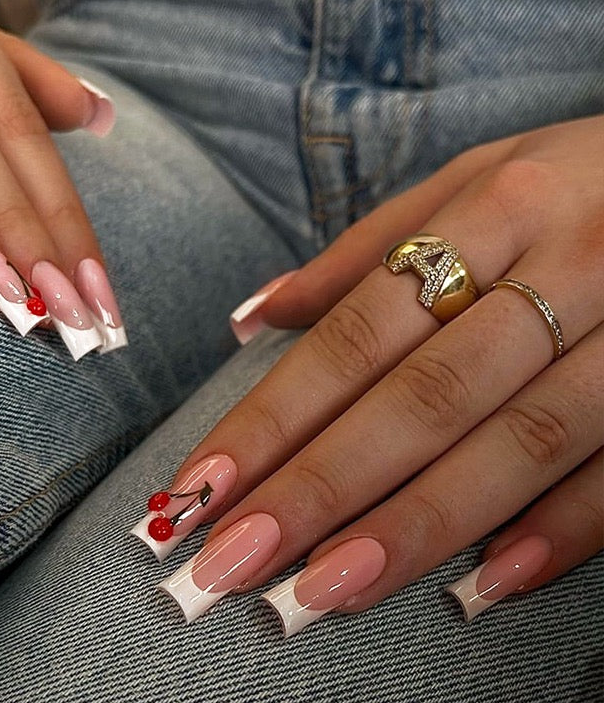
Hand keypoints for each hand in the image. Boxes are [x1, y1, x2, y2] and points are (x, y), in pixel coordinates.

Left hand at [133, 115, 602, 630]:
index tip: (201, 486)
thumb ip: (368, 247)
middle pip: (424, 396)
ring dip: (416, 525)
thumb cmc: (576, 178)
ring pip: (517, 441)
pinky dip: (562, 529)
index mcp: (498, 208)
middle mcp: (566, 267)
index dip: (277, 414)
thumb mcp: (477, 178)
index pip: (359, 332)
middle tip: (233, 560)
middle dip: (321, 487)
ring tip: (324, 590)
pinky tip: (483, 585)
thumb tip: (258, 314)